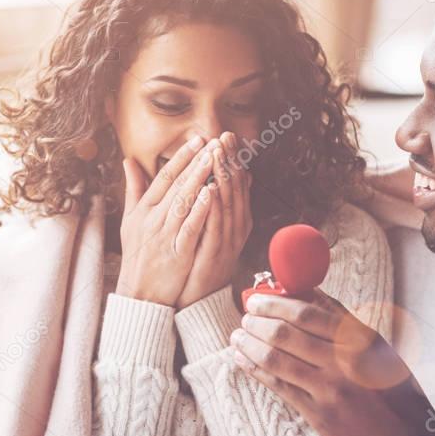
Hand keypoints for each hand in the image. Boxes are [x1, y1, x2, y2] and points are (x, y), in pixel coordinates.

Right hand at [115, 136, 215, 306]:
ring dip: (199, 178)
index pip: (163, 177)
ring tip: (214, 159)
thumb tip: (129, 161)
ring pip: (184, 201)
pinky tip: (212, 193)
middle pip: (176, 185)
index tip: (196, 140)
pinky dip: (200, 209)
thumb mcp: (130, 220)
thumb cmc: (137, 255)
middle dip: (195, 162)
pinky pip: (190, 226)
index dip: (181, 157)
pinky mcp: (177, 252)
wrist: (140, 292)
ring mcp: (164, 235)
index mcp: (143, 209)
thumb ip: (133, 190)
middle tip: (211, 142)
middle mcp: (152, 219)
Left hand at [176, 132, 252, 307]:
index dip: (232, 159)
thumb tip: (233, 176)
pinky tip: (211, 188)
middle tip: (224, 136)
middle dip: (230, 161)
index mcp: (235, 219)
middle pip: (235, 189)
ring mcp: (227, 240)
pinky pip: (215, 226)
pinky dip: (214, 206)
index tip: (225, 136)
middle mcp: (235, 227)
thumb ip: (221, 203)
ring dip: (223, 176)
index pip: (236, 183)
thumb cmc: (201, 261)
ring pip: (228, 203)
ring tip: (218, 153)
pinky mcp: (215, 254)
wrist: (198, 299)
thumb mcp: (213, 228)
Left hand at [230, 290, 434, 435]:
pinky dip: (255, 370)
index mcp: (358, 339)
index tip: (257, 299)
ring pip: (276, 360)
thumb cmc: (393, 387)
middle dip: (257, 323)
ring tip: (237, 336)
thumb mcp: (376, 347)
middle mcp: (342, 363)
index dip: (275, 303)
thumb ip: (341, 319)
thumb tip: (307, 291)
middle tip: (245, 316)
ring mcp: (328, 391)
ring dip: (249, 345)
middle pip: (285, 335)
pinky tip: (243, 360)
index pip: (306, 313)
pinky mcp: (318, 415)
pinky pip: (278, 387)